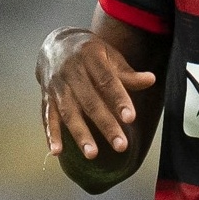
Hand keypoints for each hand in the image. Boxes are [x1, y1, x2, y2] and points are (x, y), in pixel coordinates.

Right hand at [37, 28, 154, 183]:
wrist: (55, 44)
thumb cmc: (90, 53)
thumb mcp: (109, 55)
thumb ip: (127, 73)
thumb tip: (151, 80)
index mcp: (89, 57)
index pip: (106, 81)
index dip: (118, 100)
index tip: (130, 118)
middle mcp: (71, 71)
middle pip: (90, 102)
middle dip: (105, 125)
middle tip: (121, 146)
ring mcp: (56, 86)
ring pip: (69, 113)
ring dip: (80, 134)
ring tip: (92, 154)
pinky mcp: (47, 98)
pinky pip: (48, 117)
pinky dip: (51, 134)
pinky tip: (58, 152)